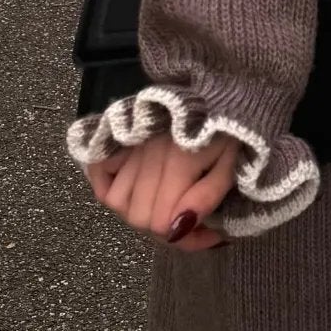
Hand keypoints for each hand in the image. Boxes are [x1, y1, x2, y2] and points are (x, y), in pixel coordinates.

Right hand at [88, 131, 239, 248]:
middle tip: (189, 219)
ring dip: (141, 210)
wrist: (211, 92)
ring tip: (166, 202)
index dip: (187, 238)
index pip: (161, 223)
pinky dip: (111, 188)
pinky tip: (136, 190)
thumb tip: (178, 228)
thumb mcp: (230, 163)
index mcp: (178, 163)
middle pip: (139, 218)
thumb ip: (207, 196)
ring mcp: (127, 147)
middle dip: (166, 228)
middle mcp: (146, 156)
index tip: (210, 233)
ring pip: (119, 203)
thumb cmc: (224, 130)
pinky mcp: (114, 140)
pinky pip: (99, 175)